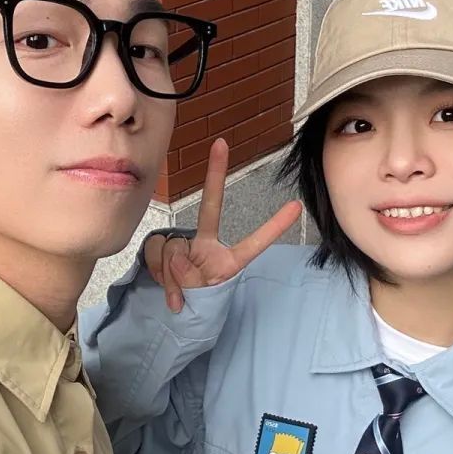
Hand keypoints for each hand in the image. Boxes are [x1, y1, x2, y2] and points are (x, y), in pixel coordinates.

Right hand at [145, 139, 302, 312]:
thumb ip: (188, 277)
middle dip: (215, 174)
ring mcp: (184, 243)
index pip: (254, 242)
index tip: (296, 206)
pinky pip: (155, 248)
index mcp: (228, 260)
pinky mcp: (162, 245)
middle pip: (211, 206)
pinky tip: (163, 282)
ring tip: (177, 290)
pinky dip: (157, 269)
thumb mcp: (199, 297)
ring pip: (173, 245)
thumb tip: (176, 255)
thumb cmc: (196, 301)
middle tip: (221, 143)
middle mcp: (207, 244)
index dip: (274, 225)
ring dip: (169, 272)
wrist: (175, 310)